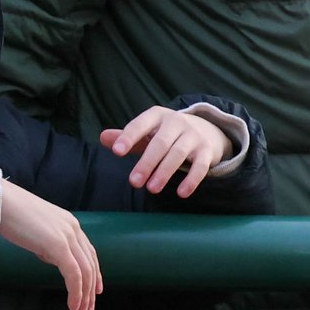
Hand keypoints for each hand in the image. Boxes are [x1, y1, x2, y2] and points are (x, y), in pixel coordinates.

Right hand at [0, 179, 101, 309]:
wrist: (1, 203)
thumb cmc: (13, 215)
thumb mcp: (39, 231)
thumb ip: (50, 245)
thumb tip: (54, 259)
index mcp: (70, 224)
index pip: (89, 253)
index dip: (95, 274)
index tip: (95, 291)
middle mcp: (73, 229)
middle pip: (91, 265)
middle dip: (91, 290)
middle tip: (88, 309)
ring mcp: (67, 236)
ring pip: (85, 272)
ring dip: (84, 295)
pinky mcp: (58, 245)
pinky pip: (74, 274)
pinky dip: (76, 291)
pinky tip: (73, 304)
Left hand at [100, 107, 231, 196]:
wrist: (207, 129)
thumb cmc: (167, 134)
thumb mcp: (147, 131)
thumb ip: (127, 137)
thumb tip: (103, 138)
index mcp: (157, 116)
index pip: (141, 124)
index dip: (128, 137)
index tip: (116, 152)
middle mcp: (176, 122)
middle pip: (160, 143)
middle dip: (147, 163)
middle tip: (134, 182)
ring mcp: (193, 135)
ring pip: (178, 154)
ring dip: (164, 172)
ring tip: (152, 189)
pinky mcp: (206, 151)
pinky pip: (200, 166)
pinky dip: (192, 180)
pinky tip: (182, 193)